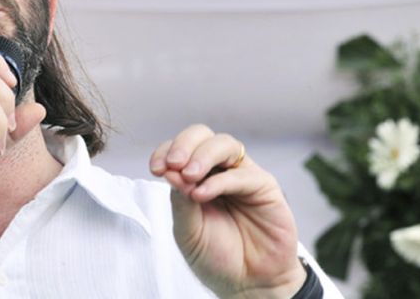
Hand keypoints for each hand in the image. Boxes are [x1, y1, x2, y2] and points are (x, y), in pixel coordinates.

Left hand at [149, 125, 305, 297]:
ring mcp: (242, 175)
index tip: (155, 168)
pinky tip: (202, 194)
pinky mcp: (264, 186)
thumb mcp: (187, 231)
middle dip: (183, 145)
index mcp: (195, 176)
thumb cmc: (217, 256)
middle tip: (172, 164)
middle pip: (201, 135)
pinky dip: (219, 181)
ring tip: (187, 177)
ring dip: (202, 155)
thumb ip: (179, 200)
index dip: (165, 151)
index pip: (179, 149)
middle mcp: (218, 170)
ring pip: (224, 144)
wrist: (248, 283)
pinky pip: (241, 174)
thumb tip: (169, 170)